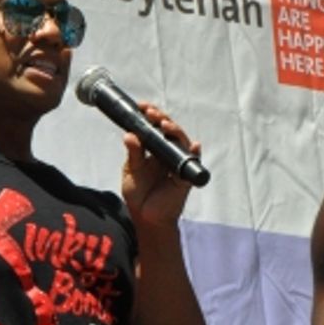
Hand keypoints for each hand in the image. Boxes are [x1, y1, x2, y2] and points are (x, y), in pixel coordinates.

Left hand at [120, 103, 199, 226]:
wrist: (145, 218)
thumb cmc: (139, 195)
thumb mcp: (131, 171)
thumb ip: (133, 154)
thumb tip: (129, 135)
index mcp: (154, 150)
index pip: (155, 127)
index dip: (151, 116)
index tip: (142, 106)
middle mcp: (168, 153)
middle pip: (170, 131)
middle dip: (162, 119)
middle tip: (150, 113)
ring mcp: (178, 163)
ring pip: (181, 142)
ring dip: (175, 131)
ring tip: (164, 124)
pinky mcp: (185, 176)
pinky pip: (192, 162)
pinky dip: (194, 153)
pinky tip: (194, 145)